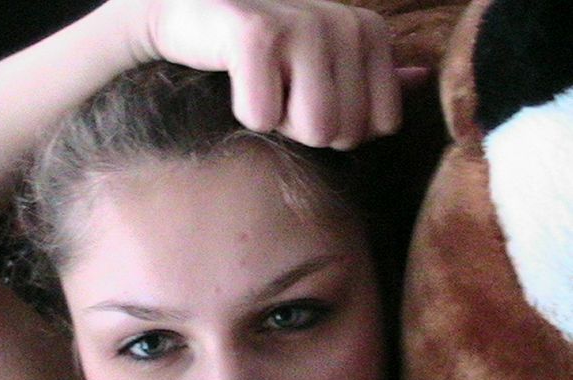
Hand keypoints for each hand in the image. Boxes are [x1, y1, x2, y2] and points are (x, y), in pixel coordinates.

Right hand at [132, 0, 400, 149]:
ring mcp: (303, 24)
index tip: (302, 93)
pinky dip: (242, 110)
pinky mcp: (255, 33)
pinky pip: (262, 116)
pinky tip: (233, 75)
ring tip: (260, 83)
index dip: (334, 127)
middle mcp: (345, 22)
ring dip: (276, 121)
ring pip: (314, 129)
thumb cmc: (264, 48)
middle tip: (275, 87)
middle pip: (343, 133)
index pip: (378, 126)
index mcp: (369, 32)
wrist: (192, 11)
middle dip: (300, 127)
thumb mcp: (325, 60)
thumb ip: (374, 74)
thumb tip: (422, 79)